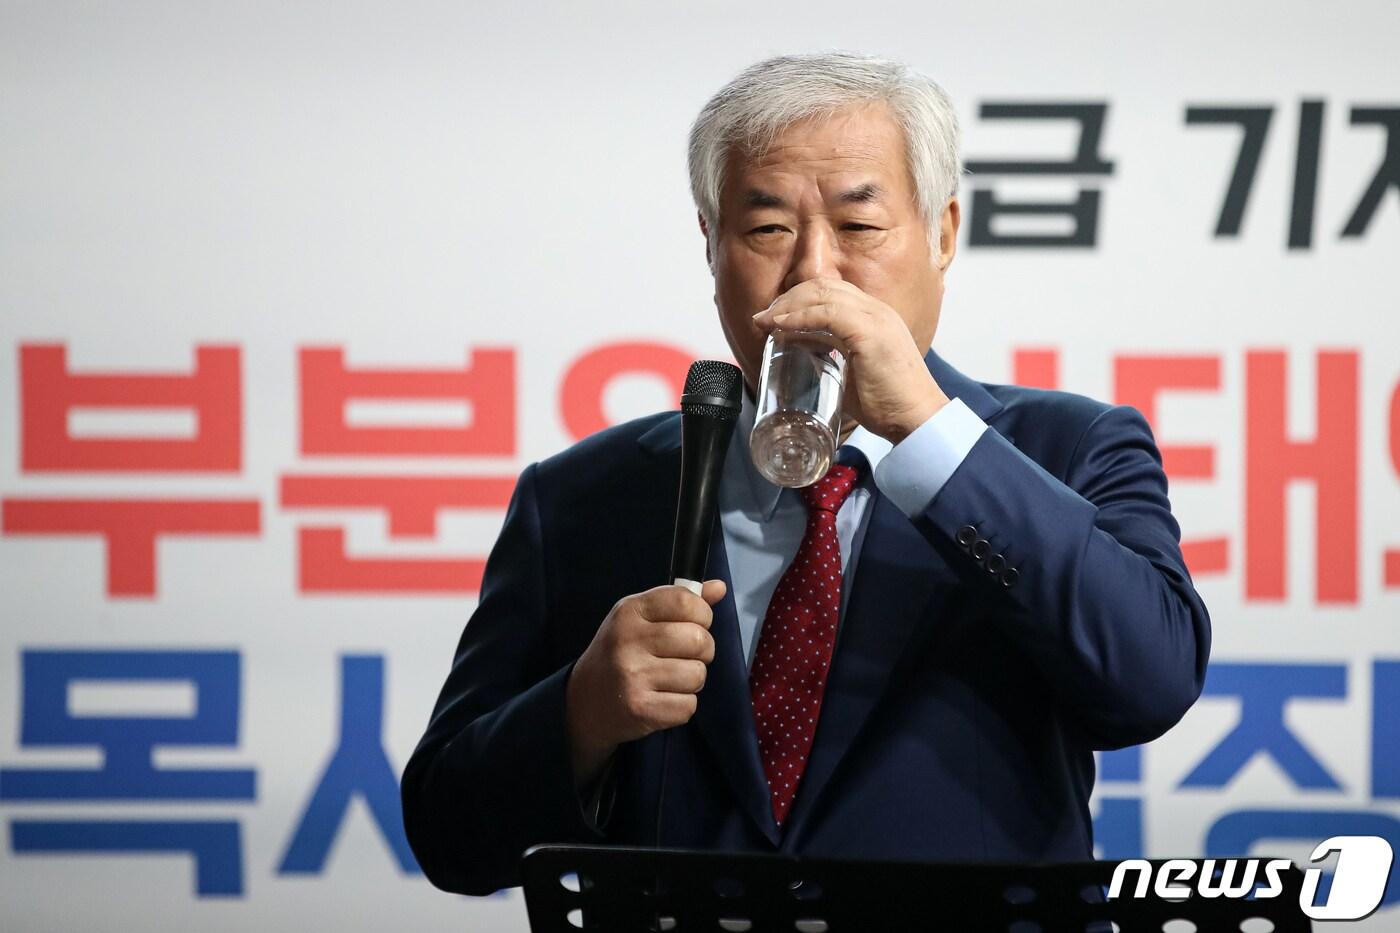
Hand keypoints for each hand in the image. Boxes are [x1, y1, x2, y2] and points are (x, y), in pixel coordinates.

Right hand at [565, 580, 726, 785]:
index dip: (702, 615)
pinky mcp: (640, 709)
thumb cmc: (619, 654)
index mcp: (629, 611)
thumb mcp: (640, 618)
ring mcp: (633, 676)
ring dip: (692, 681)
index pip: (686, 601)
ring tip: (670, 679)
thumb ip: (679, 602)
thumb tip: (719, 587)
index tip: (694, 624)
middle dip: (702, 651)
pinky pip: (688, 705)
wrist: (583, 702)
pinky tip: (661, 700)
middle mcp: (629, 640)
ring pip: (697, 675)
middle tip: (684, 656)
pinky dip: (681, 705)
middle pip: (699, 640)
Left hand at [751, 278, 948, 442]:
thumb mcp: (851, 372)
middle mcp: (876, 310)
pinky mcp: (870, 333)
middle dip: (786, 298)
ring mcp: (875, 318)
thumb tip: (797, 350)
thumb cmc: (886, 403)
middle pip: (822, 286)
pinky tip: (780, 326)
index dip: (797, 299)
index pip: (830, 291)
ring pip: (821, 293)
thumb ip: (828, 355)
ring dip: (786, 305)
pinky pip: (827, 313)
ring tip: (764, 321)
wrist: (917, 418)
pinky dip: (798, 317)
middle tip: (763, 319)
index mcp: (874, 316)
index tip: (773, 318)